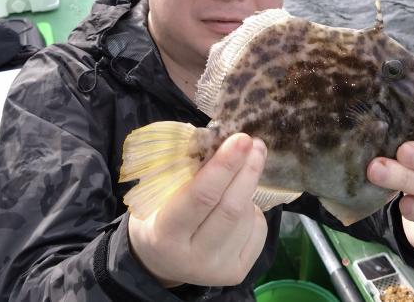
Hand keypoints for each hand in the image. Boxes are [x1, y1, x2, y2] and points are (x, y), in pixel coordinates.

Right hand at [128, 134, 267, 286]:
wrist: (158, 262)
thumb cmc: (155, 215)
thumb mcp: (156, 193)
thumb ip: (185, 173)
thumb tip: (223, 144)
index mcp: (165, 234)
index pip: (202, 197)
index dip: (224, 166)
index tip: (241, 139)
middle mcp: (193, 258)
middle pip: (231, 208)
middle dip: (247, 171)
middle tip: (255, 143)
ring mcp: (217, 270)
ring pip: (246, 217)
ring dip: (247, 189)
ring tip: (239, 174)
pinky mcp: (236, 274)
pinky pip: (257, 230)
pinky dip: (253, 209)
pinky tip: (240, 202)